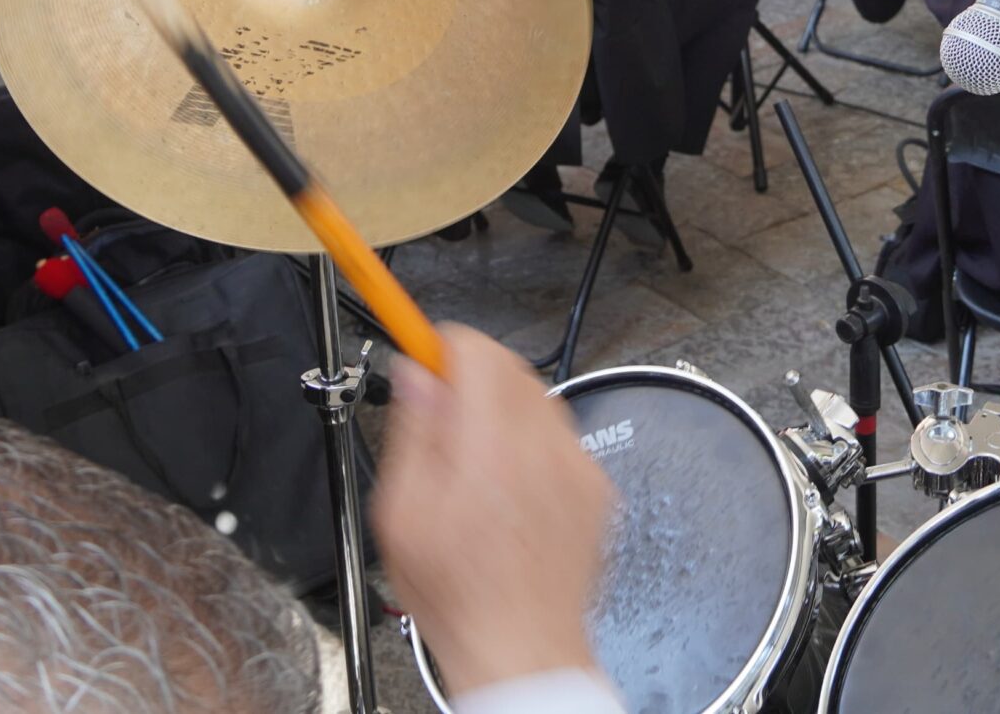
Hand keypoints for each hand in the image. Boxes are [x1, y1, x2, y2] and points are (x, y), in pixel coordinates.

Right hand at [373, 327, 611, 698]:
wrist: (521, 650)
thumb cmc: (461, 597)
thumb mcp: (402, 514)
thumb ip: (413, 432)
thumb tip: (416, 375)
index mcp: (490, 450)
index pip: (477, 350)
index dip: (444, 349)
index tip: (428, 363)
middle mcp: (544, 450)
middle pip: (511, 367)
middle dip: (473, 380)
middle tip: (446, 422)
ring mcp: (578, 468)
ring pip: (540, 400)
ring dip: (506, 413)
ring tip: (478, 467)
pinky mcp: (597, 489)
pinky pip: (564, 440)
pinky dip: (537, 448)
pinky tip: (513, 492)